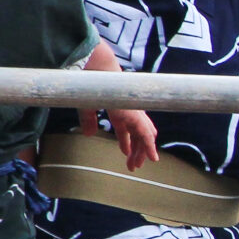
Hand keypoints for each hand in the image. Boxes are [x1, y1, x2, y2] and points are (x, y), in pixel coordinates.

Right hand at [78, 40, 157, 168]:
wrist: (96, 72)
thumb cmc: (90, 86)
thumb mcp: (86, 107)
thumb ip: (89, 121)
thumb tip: (90, 135)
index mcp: (120, 109)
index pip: (126, 129)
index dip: (126, 141)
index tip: (125, 152)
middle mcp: (131, 112)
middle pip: (138, 135)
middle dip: (136, 150)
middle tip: (135, 165)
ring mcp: (135, 113)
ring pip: (143, 137)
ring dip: (142, 152)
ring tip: (138, 166)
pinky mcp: (135, 115)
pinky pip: (145, 135)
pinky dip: (149, 147)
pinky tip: (152, 158)